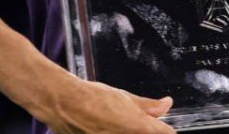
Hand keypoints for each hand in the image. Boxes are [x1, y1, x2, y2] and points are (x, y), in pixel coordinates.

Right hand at [42, 79, 175, 133]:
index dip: (165, 129)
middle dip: (147, 131)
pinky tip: (106, 128)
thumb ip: (148, 105)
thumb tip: (166, 104)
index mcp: (140, 127)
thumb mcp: (124, 97)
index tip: (162, 127)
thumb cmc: (91, 98)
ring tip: (116, 124)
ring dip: (129, 132)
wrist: (63, 104)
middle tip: (135, 123)